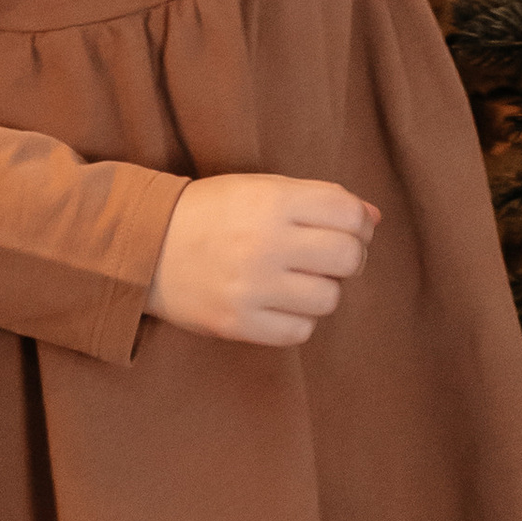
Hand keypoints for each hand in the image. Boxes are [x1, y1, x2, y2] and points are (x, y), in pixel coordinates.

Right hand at [143, 175, 381, 346]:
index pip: (348, 213)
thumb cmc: (214, 212)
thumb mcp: (264, 188)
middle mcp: (266, 244)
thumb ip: (320, 199)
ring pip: (329, 299)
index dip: (358, 222)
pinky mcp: (237, 324)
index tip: (348, 228)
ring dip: (324, 290)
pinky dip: (300, 319)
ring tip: (301, 280)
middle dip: (349, 257)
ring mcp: (251, 288)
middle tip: (329, 257)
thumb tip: (373, 219)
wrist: (147, 247)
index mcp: (274, 201)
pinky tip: (282, 303)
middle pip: (347, 258)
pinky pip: (299, 331)